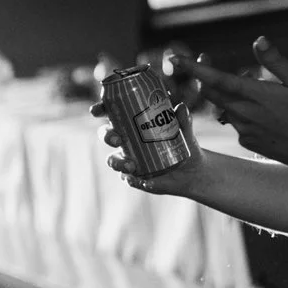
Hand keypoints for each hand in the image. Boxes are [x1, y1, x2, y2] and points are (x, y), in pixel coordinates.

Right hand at [91, 62, 209, 198]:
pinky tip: (136, 179)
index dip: (100, 110)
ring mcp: (128, 159)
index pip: (111, 113)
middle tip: (117, 139)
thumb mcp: (184, 131)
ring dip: (117, 162)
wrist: (191, 169)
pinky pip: (128, 179)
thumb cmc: (183, 143)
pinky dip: (131, 179)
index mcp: (132, 124)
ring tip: (131, 166)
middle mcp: (126, 141)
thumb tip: (180, 107)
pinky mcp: (135, 177)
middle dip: (107, 136)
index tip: (96, 111)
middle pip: (107, 135)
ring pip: (112, 159)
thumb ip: (182, 120)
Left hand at [172, 37, 287, 179]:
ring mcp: (245, 131)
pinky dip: (240, 111)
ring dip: (226, 94)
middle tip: (204, 59)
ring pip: (224, 107)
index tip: (175, 59)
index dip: (194, 69)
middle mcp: (246, 115)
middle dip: (203, 76)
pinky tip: (262, 111)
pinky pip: (236, 123)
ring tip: (249, 85)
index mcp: (259, 97)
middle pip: (212, 93)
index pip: (218, 80)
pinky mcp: (248, 143)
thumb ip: (276, 62)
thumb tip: (258, 40)